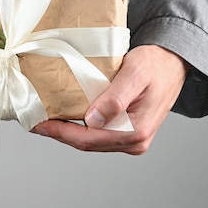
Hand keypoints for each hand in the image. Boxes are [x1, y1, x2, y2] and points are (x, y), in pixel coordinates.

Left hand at [31, 45, 188, 154]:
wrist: (172, 64)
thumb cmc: (155, 65)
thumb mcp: (135, 75)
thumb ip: (115, 98)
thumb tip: (92, 120)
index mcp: (136, 132)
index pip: (88, 139)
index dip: (59, 133)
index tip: (38, 124)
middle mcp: (134, 142)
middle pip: (86, 144)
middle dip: (58, 135)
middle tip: (34, 124)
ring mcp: (131, 140)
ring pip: (90, 142)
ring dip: (66, 133)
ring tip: (44, 122)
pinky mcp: (127, 133)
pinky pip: (97, 136)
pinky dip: (78, 129)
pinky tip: (64, 121)